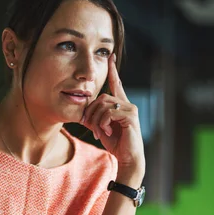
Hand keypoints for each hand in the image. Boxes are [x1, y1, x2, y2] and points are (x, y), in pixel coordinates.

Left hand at [82, 54, 144, 178]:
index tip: (110, 56)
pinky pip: (108, 113)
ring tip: (99, 133)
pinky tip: (106, 133)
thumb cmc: (116, 143)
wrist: (127, 158)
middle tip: (90, 127)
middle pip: (101, 97)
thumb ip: (94, 117)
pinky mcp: (131, 116)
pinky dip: (102, 124)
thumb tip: (83, 112)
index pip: (117, 83)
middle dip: (92, 112)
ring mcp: (130, 109)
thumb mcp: (101, 128)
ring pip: (103, 105)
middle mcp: (127, 104)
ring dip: (96, 121)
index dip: (113, 70)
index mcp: (121, 104)